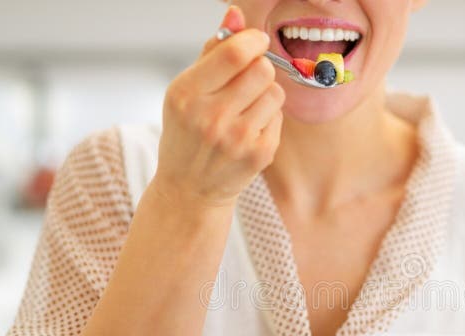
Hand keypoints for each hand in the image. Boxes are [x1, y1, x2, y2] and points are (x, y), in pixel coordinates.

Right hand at [151, 6, 284, 209]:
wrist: (190, 190)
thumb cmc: (187, 134)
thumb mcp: (185, 92)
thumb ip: (212, 52)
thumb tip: (236, 14)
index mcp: (185, 94)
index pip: (234, 54)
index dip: (253, 41)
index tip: (255, 42)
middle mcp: (210, 117)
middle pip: (262, 69)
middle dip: (259, 68)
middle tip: (247, 81)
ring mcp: (237, 139)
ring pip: (275, 92)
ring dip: (265, 94)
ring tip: (246, 109)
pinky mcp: (259, 154)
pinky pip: (278, 117)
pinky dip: (268, 118)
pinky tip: (249, 130)